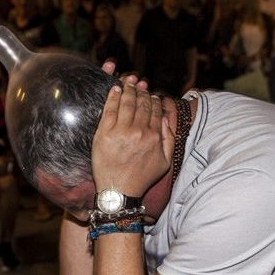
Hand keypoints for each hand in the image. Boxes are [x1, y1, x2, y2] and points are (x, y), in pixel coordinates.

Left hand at [90, 77, 169, 196]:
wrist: (119, 191)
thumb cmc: (142, 178)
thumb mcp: (165, 162)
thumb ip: (169, 138)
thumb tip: (165, 118)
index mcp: (154, 136)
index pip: (155, 110)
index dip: (153, 99)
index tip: (151, 95)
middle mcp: (139, 131)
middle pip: (141, 103)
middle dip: (141, 91)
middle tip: (138, 85)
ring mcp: (121, 131)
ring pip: (126, 102)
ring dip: (128, 89)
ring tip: (127, 83)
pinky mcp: (104, 133)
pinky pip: (110, 109)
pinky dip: (113, 96)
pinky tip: (114, 88)